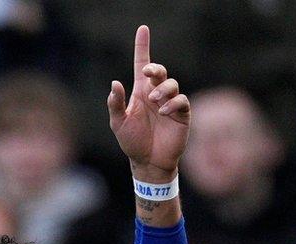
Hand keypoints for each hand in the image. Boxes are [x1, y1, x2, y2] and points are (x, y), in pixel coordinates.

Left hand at [107, 26, 190, 182]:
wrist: (148, 161)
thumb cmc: (132, 142)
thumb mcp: (118, 123)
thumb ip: (115, 104)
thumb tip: (115, 83)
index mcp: (140, 93)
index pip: (141, 65)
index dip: (142, 47)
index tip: (143, 29)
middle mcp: (156, 94)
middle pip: (159, 72)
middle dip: (155, 69)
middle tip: (147, 74)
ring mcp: (169, 104)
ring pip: (172, 84)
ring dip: (162, 89)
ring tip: (153, 101)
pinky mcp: (181, 114)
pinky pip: (181, 101)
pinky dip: (172, 104)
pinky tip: (163, 112)